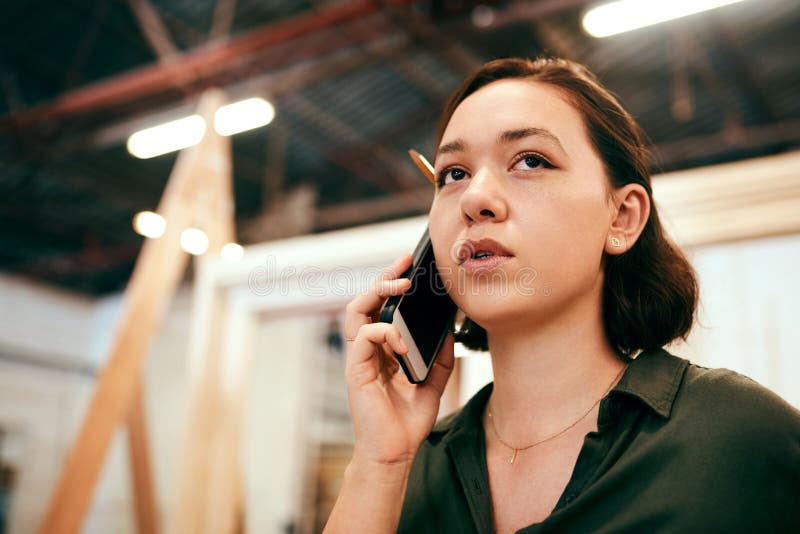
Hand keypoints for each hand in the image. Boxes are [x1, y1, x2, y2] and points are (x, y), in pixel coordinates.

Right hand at [343, 253, 454, 465]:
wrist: (395, 453)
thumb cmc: (407, 421)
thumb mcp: (434, 383)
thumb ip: (441, 357)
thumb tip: (449, 331)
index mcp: (382, 350)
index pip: (381, 308)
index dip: (392, 284)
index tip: (411, 266)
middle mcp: (368, 350)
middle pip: (365, 301)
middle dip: (383, 277)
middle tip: (403, 263)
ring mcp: (359, 359)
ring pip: (356, 311)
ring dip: (377, 293)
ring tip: (400, 287)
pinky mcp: (356, 371)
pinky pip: (364, 337)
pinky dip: (384, 332)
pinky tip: (401, 342)